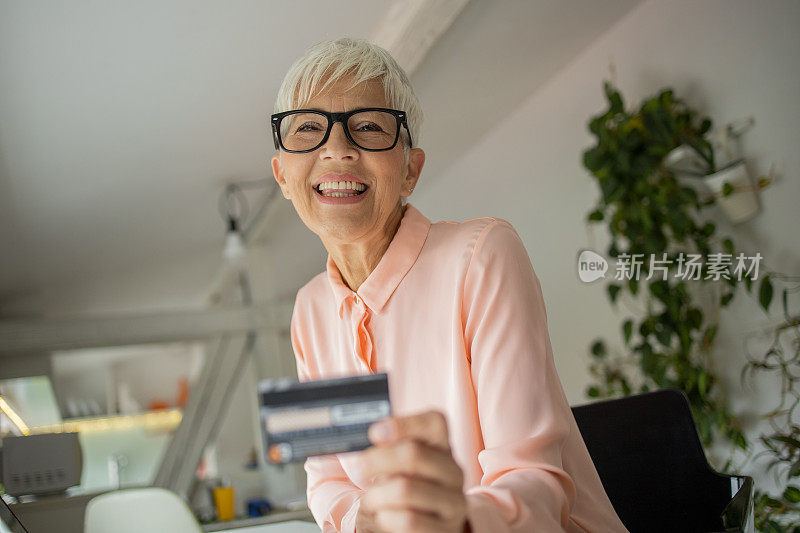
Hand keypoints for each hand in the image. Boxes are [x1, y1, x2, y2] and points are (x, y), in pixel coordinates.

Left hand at [354, 410, 468, 532]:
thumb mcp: (398, 465)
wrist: (418, 527)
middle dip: (376, 460)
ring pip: (405, 489)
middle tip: (358, 469)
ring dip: (376, 495)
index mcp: (442, 447)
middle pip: (413, 454)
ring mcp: (453, 502)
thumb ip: (388, 448)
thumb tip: (370, 437)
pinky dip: (386, 517)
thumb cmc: (403, 487)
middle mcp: (453, 471)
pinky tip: (384, 516)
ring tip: (371, 499)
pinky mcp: (445, 529)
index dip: (403, 424)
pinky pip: (407, 520)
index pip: (434, 422)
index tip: (374, 433)